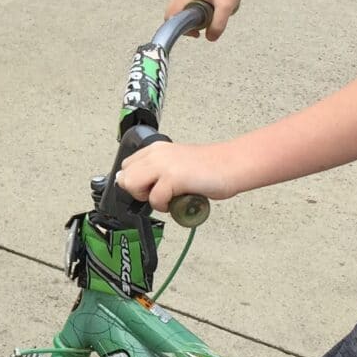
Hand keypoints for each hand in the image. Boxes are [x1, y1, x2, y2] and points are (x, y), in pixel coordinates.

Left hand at [116, 140, 237, 211]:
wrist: (231, 165)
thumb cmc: (208, 169)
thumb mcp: (175, 164)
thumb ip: (156, 172)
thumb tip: (137, 186)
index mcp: (155, 149)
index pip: (126, 168)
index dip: (136, 183)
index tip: (151, 189)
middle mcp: (156, 154)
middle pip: (126, 178)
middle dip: (139, 192)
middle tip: (161, 194)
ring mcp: (163, 165)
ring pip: (133, 186)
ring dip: (150, 199)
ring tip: (170, 197)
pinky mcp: (173, 177)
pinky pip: (155, 199)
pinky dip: (166, 206)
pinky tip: (181, 200)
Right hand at [167, 0, 247, 40]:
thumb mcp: (226, 7)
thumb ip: (218, 24)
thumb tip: (210, 38)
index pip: (171, 19)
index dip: (181, 30)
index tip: (197, 32)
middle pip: (173, 16)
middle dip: (185, 26)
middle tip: (202, 28)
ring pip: (179, 12)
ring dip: (190, 19)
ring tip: (206, 19)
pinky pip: (184, 6)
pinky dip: (192, 13)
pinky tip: (206, 12)